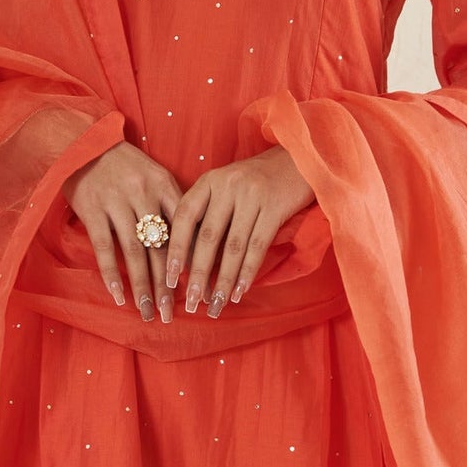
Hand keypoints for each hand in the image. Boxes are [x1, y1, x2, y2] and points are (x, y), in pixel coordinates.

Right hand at [64, 139, 183, 321]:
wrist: (83, 142)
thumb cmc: (123, 163)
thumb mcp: (154, 174)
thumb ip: (170, 203)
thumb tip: (191, 243)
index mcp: (164, 184)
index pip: (184, 229)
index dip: (191, 261)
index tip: (196, 288)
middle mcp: (143, 194)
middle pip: (161, 248)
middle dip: (167, 285)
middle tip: (172, 313)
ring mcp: (117, 202)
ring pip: (135, 253)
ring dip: (142, 287)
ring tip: (148, 312)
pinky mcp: (92, 209)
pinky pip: (104, 248)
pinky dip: (111, 274)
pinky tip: (118, 296)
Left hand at [167, 145, 315, 318]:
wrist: (298, 161)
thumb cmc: (257, 180)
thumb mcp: (227, 187)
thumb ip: (208, 212)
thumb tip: (188, 259)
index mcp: (209, 180)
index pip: (184, 217)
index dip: (175, 248)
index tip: (168, 277)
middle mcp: (228, 186)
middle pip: (207, 236)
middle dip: (198, 274)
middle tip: (191, 302)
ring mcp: (252, 195)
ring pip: (233, 246)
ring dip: (223, 280)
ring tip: (216, 305)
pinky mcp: (275, 207)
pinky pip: (257, 246)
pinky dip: (247, 272)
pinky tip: (239, 291)